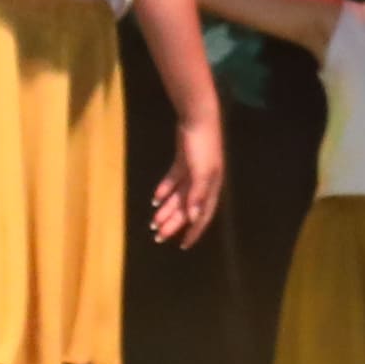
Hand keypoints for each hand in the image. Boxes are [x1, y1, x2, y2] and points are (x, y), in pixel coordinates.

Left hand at [151, 118, 224, 247]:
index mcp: (211, 187)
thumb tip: (193, 218)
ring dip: (167, 209)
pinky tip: (155, 199)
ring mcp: (194, 172)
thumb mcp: (201, 171)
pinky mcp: (184, 162)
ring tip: (153, 222)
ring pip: (179, 197)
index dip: (193, 232)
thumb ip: (197, 194)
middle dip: (173, 223)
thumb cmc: (202, 145)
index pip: (202, 215)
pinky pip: (174, 181)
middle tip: (158, 237)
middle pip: (187, 208)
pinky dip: (165, 190)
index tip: (183, 246)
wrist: (198, 117)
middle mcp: (204, 183)